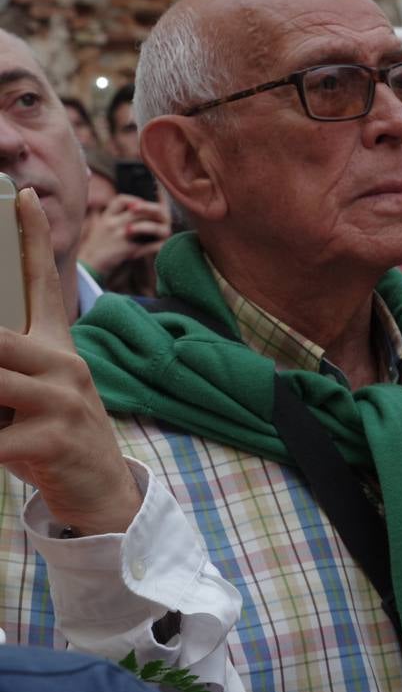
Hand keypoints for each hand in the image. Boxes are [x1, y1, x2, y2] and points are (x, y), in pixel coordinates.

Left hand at [0, 189, 138, 533]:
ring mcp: (61, 401)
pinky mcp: (52, 441)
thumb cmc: (51, 439)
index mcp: (58, 348)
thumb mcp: (33, 396)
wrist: (103, 496)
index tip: (23, 196)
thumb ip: (7, 368)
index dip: (32, 238)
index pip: (41, 283)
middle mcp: (64, 366)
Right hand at [77, 195, 170, 276]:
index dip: (135, 200)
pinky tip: (161, 245)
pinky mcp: (126, 250)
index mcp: (107, 217)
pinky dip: (156, 245)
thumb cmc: (99, 246)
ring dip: (156, 228)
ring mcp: (118, 236)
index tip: (144, 205)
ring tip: (163, 230)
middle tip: (163, 217)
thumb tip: (138, 208)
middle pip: (137, 211)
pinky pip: (147, 245)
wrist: (89, 265)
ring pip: (144, 225)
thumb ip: (116, 216)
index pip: (121, 199)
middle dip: (153, 213)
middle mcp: (111, 224)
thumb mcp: (102, 226)